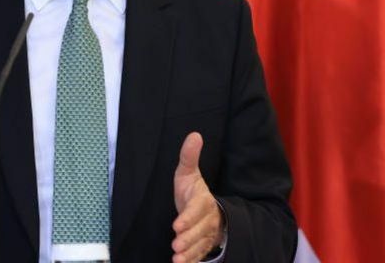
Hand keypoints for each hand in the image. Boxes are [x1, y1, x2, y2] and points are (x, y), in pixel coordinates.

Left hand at [172, 132, 222, 262]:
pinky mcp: (203, 245)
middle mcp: (208, 219)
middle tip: (176, 244)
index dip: (188, 218)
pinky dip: (191, 261)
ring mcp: (206, 234)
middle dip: (188, 238)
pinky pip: (199, 255)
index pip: (197, 209)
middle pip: (199, 230)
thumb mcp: (188, 173)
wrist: (207, 209)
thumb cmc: (193, 190)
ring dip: (189, 252)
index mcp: (203, 200)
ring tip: (177, 258)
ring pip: (200, 245)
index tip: (177, 225)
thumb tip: (194, 134)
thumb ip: (189, 156)